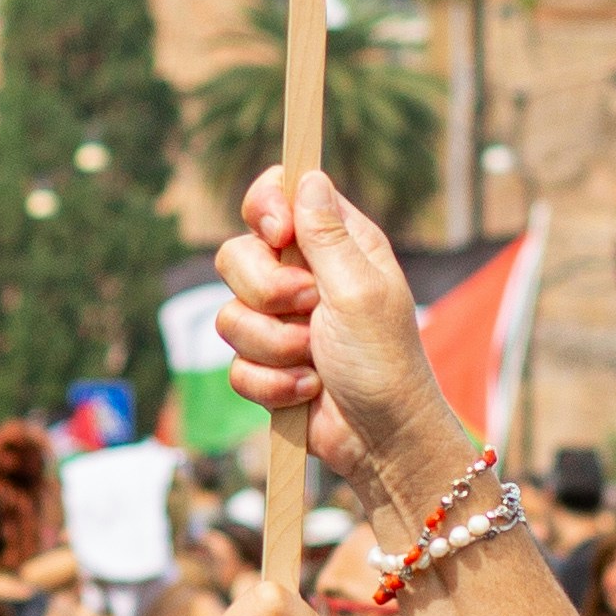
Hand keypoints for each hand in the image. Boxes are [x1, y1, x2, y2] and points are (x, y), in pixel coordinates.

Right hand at [215, 167, 476, 535]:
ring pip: (229, 315)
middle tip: (310, 310)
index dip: (265, 207)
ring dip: (274, 347)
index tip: (277, 234)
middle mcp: (303, 276)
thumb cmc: (385, 362)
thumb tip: (307, 175)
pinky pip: (234, 364)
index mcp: (336, 244)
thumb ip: (327, 235)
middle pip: (237, 254)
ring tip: (314, 362)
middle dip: (267, 291)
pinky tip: (307, 392)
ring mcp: (280, 322)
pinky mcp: (265, 365)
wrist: (382, 441)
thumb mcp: (360, 290)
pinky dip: (271, 384)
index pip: (278, 194)